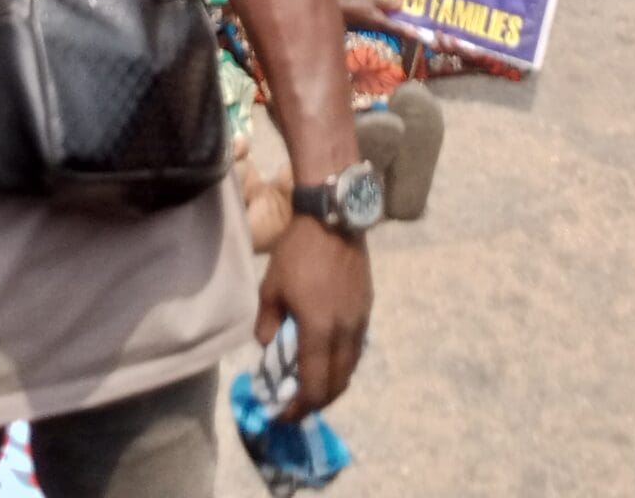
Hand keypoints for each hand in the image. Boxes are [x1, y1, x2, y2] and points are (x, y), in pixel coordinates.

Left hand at [256, 215, 372, 420]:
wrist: (334, 220)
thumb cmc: (298, 252)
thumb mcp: (271, 288)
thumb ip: (267, 323)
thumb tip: (269, 346)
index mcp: (319, 331)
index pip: (314, 385)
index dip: (299, 407)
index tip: (284, 414)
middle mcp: (345, 333)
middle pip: (337, 384)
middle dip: (317, 401)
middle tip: (297, 403)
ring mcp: (360, 322)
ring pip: (350, 368)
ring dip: (332, 383)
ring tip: (311, 382)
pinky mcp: (367, 310)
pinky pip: (356, 349)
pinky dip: (342, 363)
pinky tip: (327, 355)